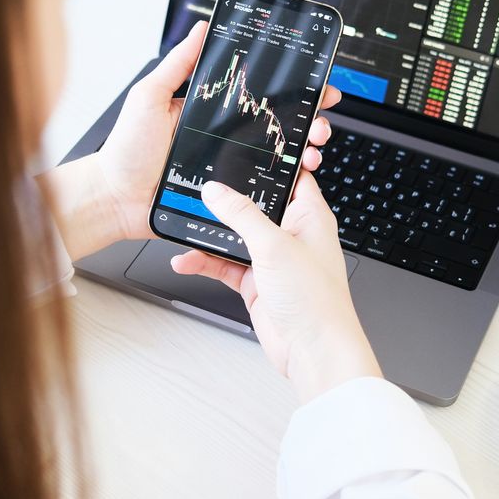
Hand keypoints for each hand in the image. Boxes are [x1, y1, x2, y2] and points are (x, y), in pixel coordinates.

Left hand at [45, 20, 342, 259]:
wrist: (116, 199)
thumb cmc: (126, 150)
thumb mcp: (149, 97)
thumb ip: (177, 65)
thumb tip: (201, 28)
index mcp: (210, 109)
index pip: (258, 93)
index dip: (290, 88)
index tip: (316, 81)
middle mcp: (225, 135)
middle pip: (279, 123)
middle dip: (310, 119)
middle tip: (323, 118)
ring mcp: (229, 165)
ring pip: (279, 155)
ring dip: (306, 150)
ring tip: (315, 147)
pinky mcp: (229, 193)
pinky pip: (264, 187)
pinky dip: (287, 182)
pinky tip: (299, 175)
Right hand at [170, 173, 381, 402]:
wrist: (314, 351)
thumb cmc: (315, 300)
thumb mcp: (274, 246)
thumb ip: (242, 215)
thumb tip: (218, 191)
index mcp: (309, 216)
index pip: (290, 176)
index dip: (270, 162)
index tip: (242, 147)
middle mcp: (292, 234)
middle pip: (255, 205)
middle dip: (228, 200)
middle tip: (199, 186)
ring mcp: (273, 260)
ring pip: (236, 237)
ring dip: (211, 235)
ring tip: (183, 226)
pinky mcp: (257, 282)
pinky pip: (226, 265)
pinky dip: (206, 263)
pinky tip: (186, 261)